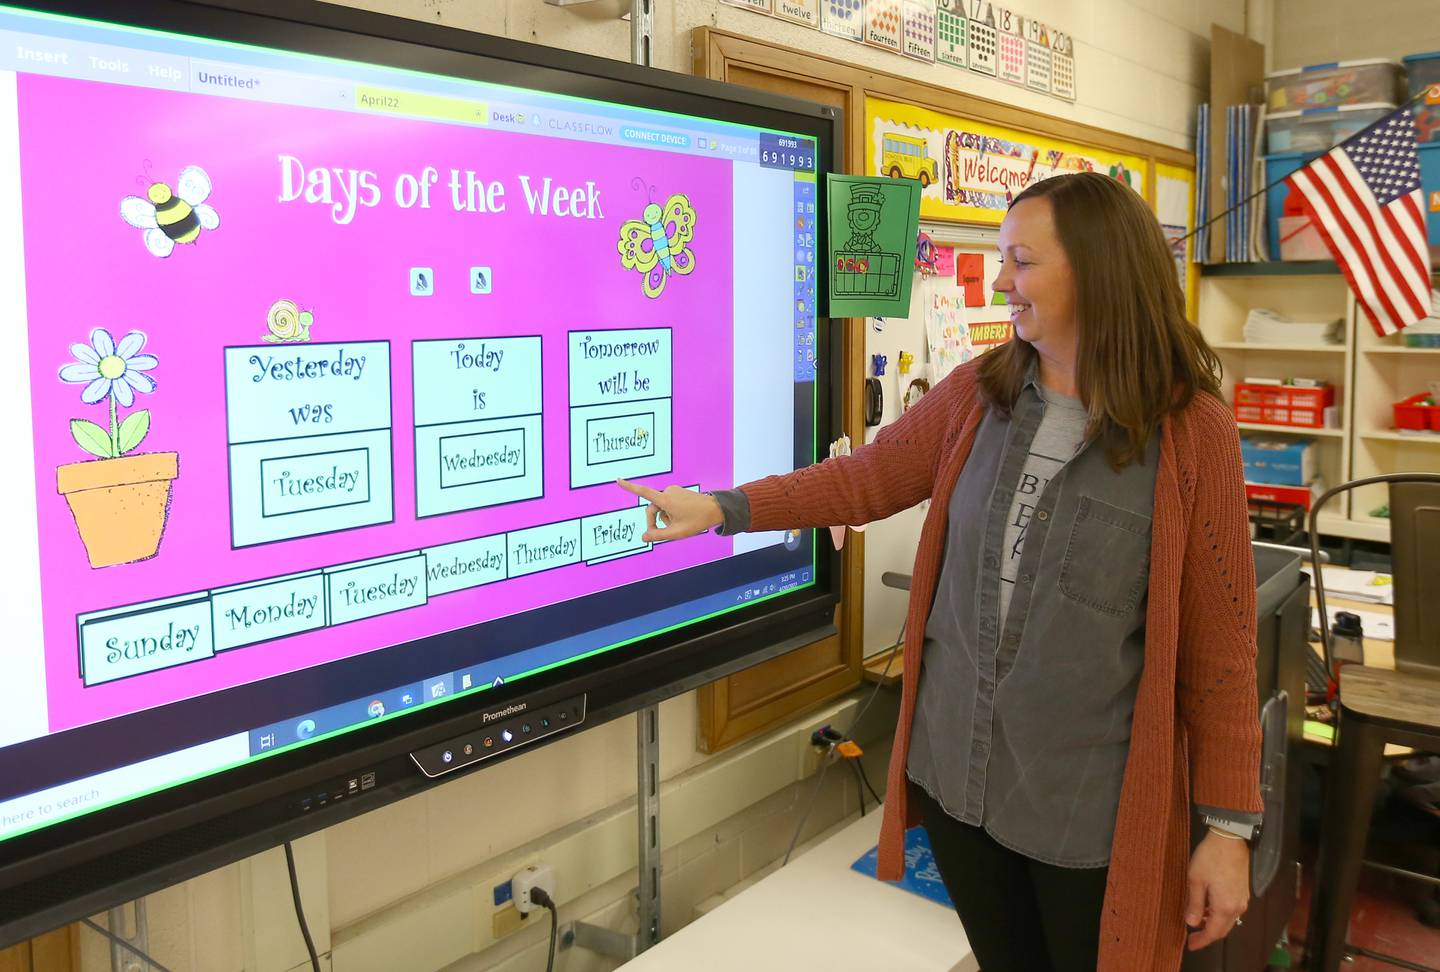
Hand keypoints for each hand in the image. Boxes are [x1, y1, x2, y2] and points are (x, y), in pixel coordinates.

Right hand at [616, 479, 723, 541]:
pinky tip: (682, 517)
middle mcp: (668, 492)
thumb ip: (658, 536)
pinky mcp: (677, 492)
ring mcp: (673, 491)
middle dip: (654, 522)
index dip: (630, 487)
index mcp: (666, 500)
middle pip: (651, 509)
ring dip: (665, 518)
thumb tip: (643, 538)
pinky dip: (670, 513)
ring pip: (660, 508)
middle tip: (662, 534)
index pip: (644, 492)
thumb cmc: (697, 521)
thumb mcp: (677, 533)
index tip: (618, 480)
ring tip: (679, 524)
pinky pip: (668, 504)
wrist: (716, 509)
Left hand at [1184, 831, 1250, 950]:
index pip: (1213, 933)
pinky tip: (1208, 909)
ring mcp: (1242, 899)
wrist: (1230, 839)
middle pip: (1222, 930)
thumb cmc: (1210, 857)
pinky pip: (1232, 911)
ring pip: (1228, 921)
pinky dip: (1220, 915)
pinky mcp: (1243, 891)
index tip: (1190, 945)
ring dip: (1213, 925)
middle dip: (1207, 935)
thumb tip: (1192, 923)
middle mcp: (1237, 907)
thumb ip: (1195, 904)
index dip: (1201, 941)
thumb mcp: (1195, 880)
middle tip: (1192, 938)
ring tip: (1197, 922)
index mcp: (1225, 907)